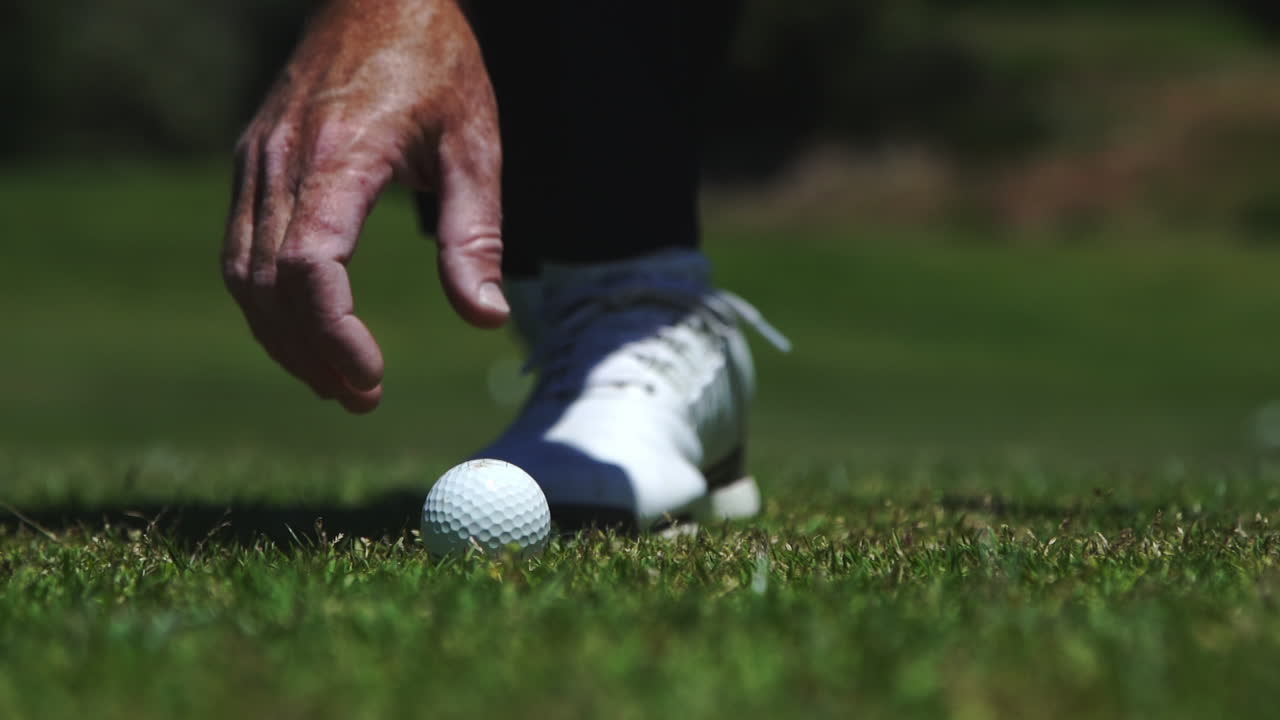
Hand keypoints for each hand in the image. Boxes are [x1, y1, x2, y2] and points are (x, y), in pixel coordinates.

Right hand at [222, 0, 505, 413]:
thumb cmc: (437, 63)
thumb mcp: (475, 145)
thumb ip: (475, 234)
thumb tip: (483, 318)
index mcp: (339, 156)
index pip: (309, 267)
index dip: (334, 334)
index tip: (372, 375)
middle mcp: (282, 161)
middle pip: (269, 286)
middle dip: (311, 354)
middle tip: (362, 399)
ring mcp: (257, 161)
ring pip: (243, 274)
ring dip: (282, 338)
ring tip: (334, 381)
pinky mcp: (253, 161)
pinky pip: (241, 248)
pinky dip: (267, 302)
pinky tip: (305, 330)